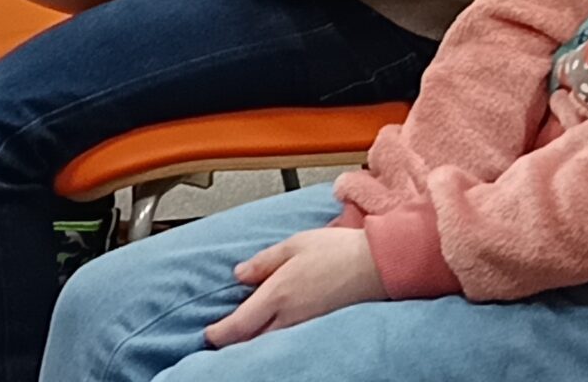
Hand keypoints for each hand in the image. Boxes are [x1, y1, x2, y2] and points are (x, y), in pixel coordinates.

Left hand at [207, 226, 385, 347]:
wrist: (377, 266)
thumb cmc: (339, 251)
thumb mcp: (294, 245)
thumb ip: (264, 262)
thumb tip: (240, 274)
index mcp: (278, 294)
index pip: (239, 325)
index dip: (220, 334)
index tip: (209, 334)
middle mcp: (290, 316)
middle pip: (253, 340)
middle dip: (234, 341)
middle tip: (222, 337)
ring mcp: (307, 326)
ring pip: (272, 342)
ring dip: (255, 340)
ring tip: (245, 334)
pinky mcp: (321, 329)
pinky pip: (291, 339)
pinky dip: (277, 337)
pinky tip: (276, 330)